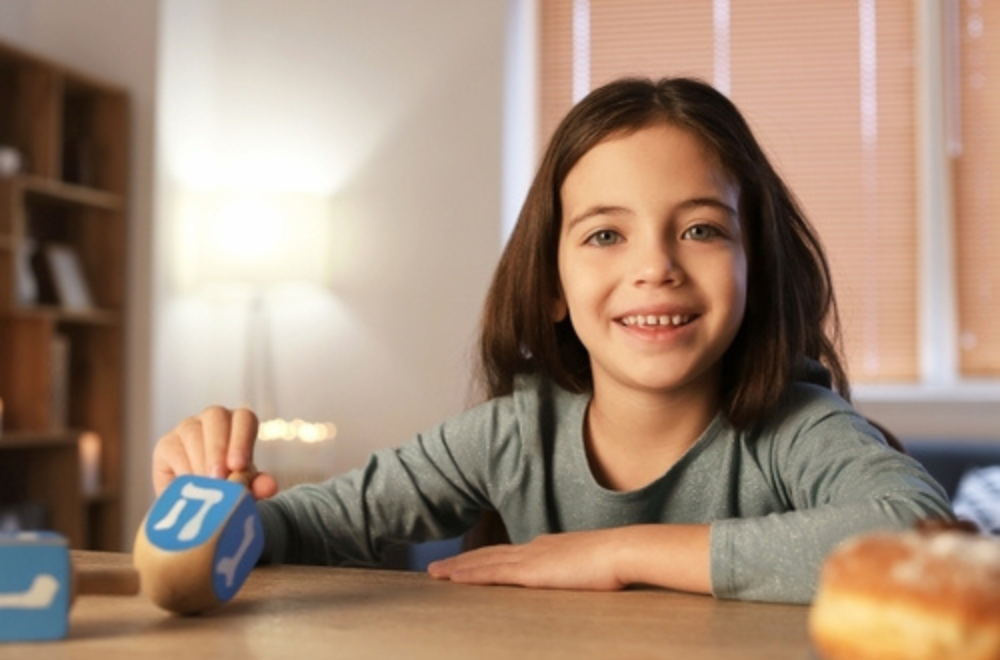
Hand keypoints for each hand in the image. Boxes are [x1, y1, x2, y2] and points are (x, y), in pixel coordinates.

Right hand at [152, 406, 278, 500]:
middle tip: (219, 477)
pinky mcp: (167, 444)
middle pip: (216, 417)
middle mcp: (213, 420)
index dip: (241, 439)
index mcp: (238, 425)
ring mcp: (188, 428)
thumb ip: (257, 485)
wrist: (195, 505)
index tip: (238, 466)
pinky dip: (183, 468)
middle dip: (218, 448)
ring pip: (193, 432)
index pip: (244, 418)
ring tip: (205, 485)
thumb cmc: (226, 488)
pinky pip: (174, 449)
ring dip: (200, 461)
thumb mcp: (244, 488)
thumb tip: (270, 487)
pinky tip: (189, 485)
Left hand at [427, 530, 627, 590]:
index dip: (483, 559)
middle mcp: (533, 548)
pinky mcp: (530, 571)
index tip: (466, 564)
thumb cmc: (615, 563)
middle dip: (462, 562)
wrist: (621, 551)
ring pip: (483, 562)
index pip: (507, 554)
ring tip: (435, 573)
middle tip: (436, 568)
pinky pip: (491, 573)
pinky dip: (470, 574)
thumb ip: (575, 573)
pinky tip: (454, 578)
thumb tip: (575, 580)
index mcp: (546, 548)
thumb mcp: (590, 568)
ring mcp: (530, 557)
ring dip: (457, 567)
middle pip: (488, 555)